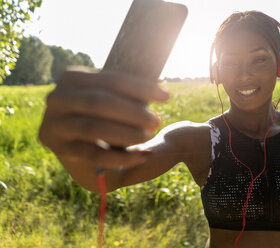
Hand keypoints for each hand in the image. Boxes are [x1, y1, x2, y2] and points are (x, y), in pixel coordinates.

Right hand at [39, 67, 169, 171]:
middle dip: (133, 113)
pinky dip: (121, 157)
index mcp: (71, 77)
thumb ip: (125, 91)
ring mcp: (54, 124)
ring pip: (94, 128)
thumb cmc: (100, 113)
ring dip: (127, 133)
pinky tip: (143, 156)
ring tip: (149, 136)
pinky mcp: (60, 149)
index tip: (166, 97)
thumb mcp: (107, 96)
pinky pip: (93, 155)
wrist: (78, 142)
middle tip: (156, 121)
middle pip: (100, 103)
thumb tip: (162, 93)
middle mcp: (56, 98)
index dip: (141, 88)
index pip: (111, 81)